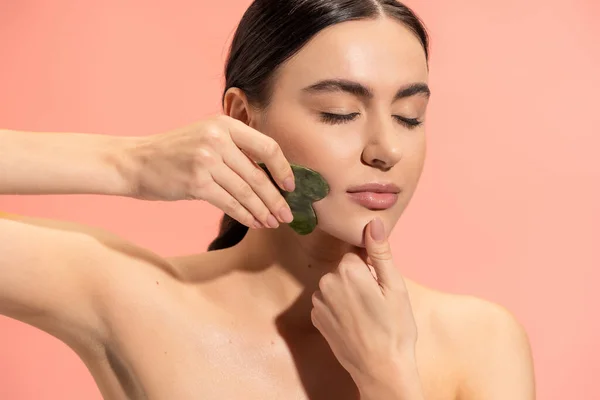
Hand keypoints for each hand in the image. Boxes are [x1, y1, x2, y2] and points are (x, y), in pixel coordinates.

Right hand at [129, 115, 294, 228]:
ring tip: (273, 222)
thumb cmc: (174, 153)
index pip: (267, 147)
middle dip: (276, 199)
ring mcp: (206, 160)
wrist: (136, 162)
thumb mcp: (206, 137)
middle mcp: (217, 139)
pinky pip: (230, 203)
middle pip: (259, 175)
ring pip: (246, 192)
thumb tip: (271, 175)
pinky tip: (255, 223)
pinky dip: (245, 216)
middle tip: (287, 215)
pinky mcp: (197, 182)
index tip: (291, 186)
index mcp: (225, 125)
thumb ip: (236, 149)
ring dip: (263, 211)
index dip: (283, 169)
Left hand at [311, 218, 418, 386]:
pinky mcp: (316, 319)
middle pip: (344, 268)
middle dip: (358, 279)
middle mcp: (327, 282)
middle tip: (376, 301)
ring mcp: (318, 302)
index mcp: (347, 271)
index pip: (355, 252)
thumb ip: (380, 252)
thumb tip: (372, 222)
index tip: (379, 282)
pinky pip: (328, 302)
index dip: (369, 265)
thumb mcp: (395, 287)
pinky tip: (354, 322)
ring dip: (347, 294)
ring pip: (335, 285)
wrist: (380, 369)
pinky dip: (339, 308)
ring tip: (366, 314)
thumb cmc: (394, 329)